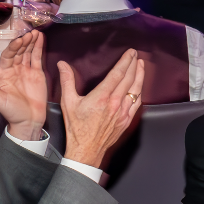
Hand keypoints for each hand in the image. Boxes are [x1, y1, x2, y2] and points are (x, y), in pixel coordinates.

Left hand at [0, 29, 48, 135]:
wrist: (28, 121)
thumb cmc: (12, 112)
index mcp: (3, 74)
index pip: (7, 56)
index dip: (13, 47)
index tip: (19, 41)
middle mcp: (14, 69)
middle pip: (18, 52)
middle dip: (23, 42)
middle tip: (29, 34)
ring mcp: (26, 70)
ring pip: (27, 52)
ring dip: (30, 42)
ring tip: (35, 33)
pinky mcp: (37, 73)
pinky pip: (37, 58)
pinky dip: (38, 48)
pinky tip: (40, 38)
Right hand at [59, 51, 146, 169]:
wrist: (86, 150)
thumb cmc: (76, 128)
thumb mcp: (67, 102)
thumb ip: (67, 81)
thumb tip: (62, 65)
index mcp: (102, 97)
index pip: (118, 74)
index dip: (126, 61)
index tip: (130, 53)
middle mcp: (115, 104)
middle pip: (129, 79)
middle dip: (134, 65)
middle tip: (136, 54)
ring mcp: (122, 113)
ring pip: (136, 91)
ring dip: (140, 76)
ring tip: (141, 65)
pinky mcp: (126, 121)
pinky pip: (136, 104)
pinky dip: (139, 92)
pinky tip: (139, 87)